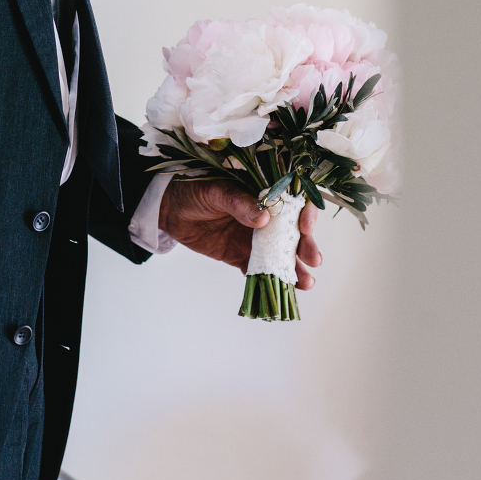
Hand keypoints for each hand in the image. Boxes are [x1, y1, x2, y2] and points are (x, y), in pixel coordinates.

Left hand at [158, 179, 321, 285]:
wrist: (168, 207)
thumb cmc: (194, 189)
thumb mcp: (216, 190)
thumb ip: (238, 202)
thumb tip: (263, 217)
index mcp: (263, 193)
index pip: (293, 202)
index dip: (305, 214)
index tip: (305, 227)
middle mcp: (264, 217)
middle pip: (292, 233)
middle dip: (305, 246)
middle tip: (312, 260)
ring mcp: (252, 238)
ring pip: (279, 256)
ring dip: (293, 269)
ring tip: (306, 282)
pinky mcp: (238, 256)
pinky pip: (256, 271)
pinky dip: (268, 281)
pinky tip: (280, 290)